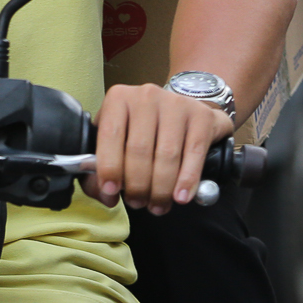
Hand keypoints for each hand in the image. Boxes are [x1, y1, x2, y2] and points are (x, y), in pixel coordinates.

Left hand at [84, 83, 234, 214]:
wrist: (183, 109)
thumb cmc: (144, 128)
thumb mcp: (118, 138)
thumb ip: (102, 166)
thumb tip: (105, 194)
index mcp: (119, 99)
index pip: (110, 135)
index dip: (109, 167)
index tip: (111, 191)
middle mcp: (146, 97)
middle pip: (139, 150)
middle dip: (137, 185)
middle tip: (138, 202)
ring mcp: (175, 104)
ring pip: (166, 155)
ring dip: (160, 189)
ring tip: (157, 205)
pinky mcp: (200, 116)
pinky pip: (193, 154)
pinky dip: (187, 180)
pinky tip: (181, 197)